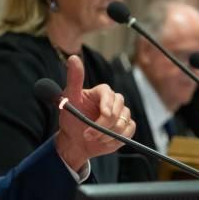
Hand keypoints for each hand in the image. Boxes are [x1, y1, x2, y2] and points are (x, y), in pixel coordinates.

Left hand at [55, 55, 132, 171]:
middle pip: (118, 108)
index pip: (108, 93)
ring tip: (93, 138)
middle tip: (89, 134)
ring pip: (123, 121)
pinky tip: (104, 141)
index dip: (107, 104)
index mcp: (101, 92)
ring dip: (108, 134)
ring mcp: (121, 114)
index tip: (104, 115)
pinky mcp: (126, 127)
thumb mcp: (69, 99)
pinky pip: (129, 131)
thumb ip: (74, 78)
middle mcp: (113, 101)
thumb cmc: (71, 119)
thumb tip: (73, 57)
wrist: (75, 141)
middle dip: (104, 124)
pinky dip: (117, 138)